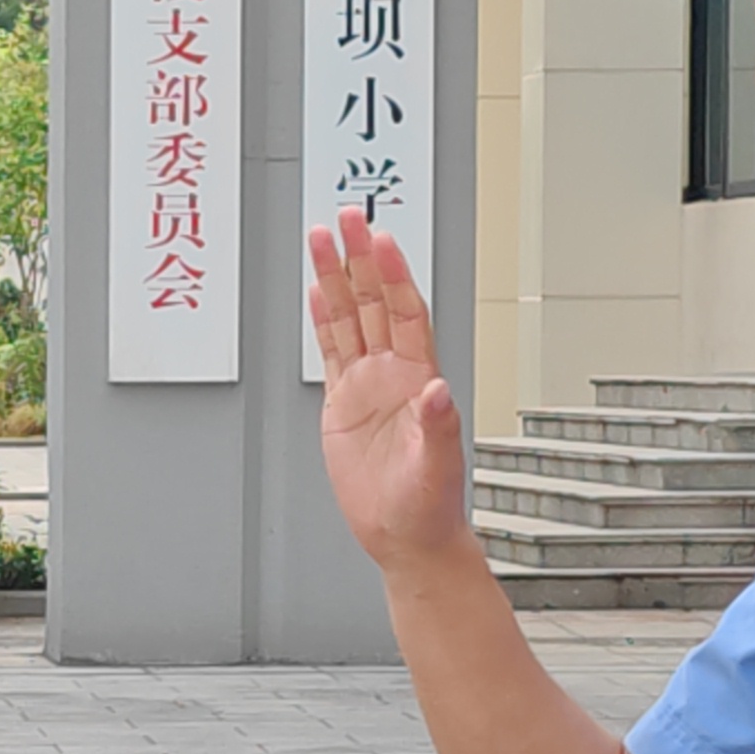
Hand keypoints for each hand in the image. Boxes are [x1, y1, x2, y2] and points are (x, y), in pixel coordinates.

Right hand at [308, 208, 479, 572]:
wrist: (407, 536)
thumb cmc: (429, 506)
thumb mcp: (437, 467)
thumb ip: (438, 426)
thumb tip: (438, 389)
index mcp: (417, 380)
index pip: (403, 314)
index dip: (391, 276)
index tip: (379, 240)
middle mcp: (393, 374)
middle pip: (372, 301)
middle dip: (359, 257)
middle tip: (346, 217)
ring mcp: (367, 386)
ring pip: (348, 318)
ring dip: (335, 278)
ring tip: (322, 238)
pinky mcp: (343, 404)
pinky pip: (331, 351)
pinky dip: (322, 319)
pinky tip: (316, 291)